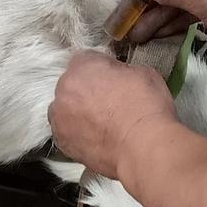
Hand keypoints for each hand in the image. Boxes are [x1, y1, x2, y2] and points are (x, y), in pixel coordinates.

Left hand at [48, 49, 177, 181]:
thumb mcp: (142, 73)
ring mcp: (59, 118)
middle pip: (71, 85)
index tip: (112, 80)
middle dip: (86, 92)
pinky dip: (78, 134)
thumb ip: (120, 71)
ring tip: (101, 125)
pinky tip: (96, 139)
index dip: (100, 70)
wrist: (143, 147)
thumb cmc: (146, 106)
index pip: (85, 60)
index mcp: (82, 66)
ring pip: (65, 110)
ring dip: (78, 113)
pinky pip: (67, 133)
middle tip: (108, 104)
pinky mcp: (62, 143)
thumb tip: (117, 77)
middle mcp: (64, 90)